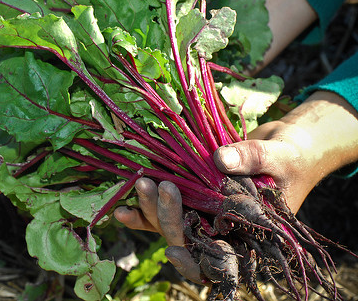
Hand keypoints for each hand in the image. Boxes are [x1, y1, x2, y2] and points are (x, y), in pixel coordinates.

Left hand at [114, 91, 357, 283]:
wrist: (284, 148)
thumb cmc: (290, 159)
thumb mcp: (279, 157)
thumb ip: (252, 158)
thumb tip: (219, 159)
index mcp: (247, 236)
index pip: (218, 261)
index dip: (193, 263)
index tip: (174, 252)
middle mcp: (220, 231)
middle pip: (186, 238)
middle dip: (167, 217)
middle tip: (157, 186)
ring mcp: (202, 215)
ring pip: (170, 224)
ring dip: (151, 209)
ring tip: (141, 184)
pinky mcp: (190, 198)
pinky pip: (162, 208)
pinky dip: (143, 209)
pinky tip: (122, 208)